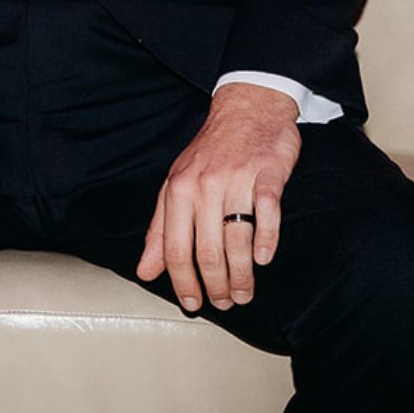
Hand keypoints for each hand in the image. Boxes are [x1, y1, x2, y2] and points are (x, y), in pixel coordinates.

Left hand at [137, 82, 300, 311]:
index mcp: (178, 190)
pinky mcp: (268, 173)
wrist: (247, 108)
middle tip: (226, 303)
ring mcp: (237, 179)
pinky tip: (264, 258)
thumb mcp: (176, 185)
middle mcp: (204, 185)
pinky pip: (268, 212)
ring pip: (237, 239)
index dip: (183, 282)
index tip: (194, 304)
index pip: (176, 248)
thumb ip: (160, 229)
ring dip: (242, 274)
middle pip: (208, 250)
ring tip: (244, 292)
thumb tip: (145, 271)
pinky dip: (266, 239)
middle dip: (216, 285)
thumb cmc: (210, 153)